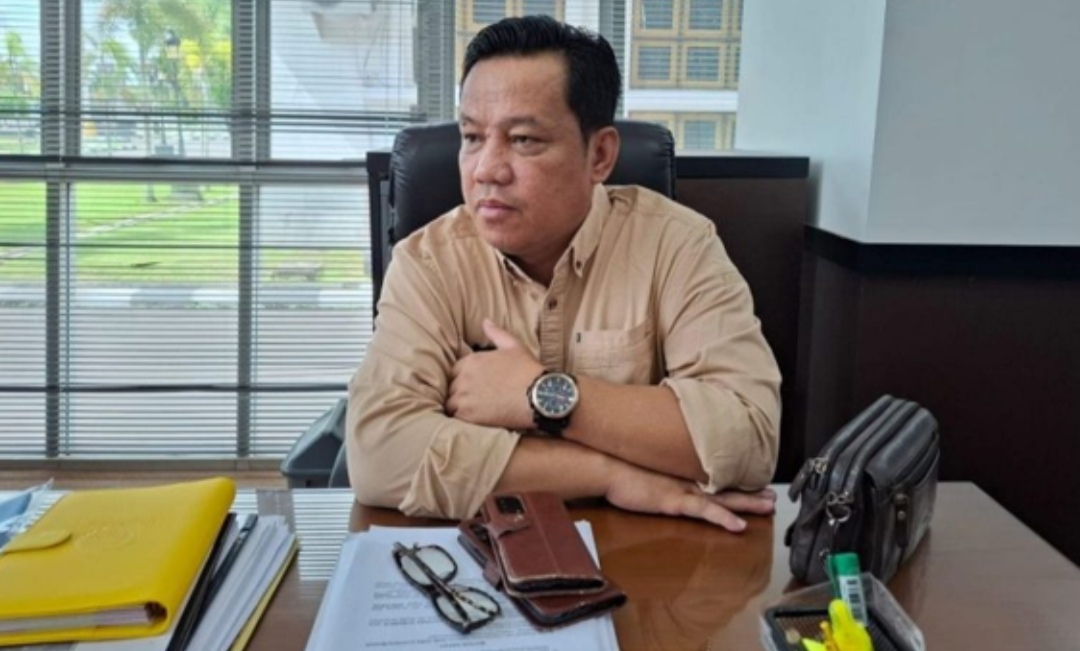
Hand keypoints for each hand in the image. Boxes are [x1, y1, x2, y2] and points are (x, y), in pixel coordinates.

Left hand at [447, 319, 544, 429]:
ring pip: (450, 403)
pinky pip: (455, 418)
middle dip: (459, 394)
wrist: (539, 396)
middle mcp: (464, 377)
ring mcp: (464, 396)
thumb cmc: (529, 371)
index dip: (463, 379)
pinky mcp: (468, 414)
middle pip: (451, 387)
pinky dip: (461, 420)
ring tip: (473, 413)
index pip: (454, 371)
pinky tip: (473, 422)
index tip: (473, 387)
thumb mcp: (515, 346)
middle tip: (474, 402)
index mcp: (472, 360)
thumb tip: (485, 321)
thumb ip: (497, 333)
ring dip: (459, 408)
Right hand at [605, 461, 775, 531]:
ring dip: (747, 502)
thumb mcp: (640, 463)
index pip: (713, 476)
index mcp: (679, 471)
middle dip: (749, 491)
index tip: (752, 481)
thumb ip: (654, 466)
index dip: (734, 480)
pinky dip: (723, 518)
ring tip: (769, 506)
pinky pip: (704, 511)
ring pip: (722, 498)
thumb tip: (657, 466)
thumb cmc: (617, 464)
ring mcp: (682, 490)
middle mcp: (686, 478)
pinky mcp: (673, 501)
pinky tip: (739, 526)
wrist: (605, 464)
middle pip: (724, 486)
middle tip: (772, 496)